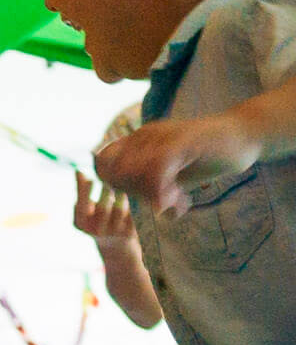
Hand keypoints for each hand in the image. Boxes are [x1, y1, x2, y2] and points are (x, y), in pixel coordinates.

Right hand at [73, 170, 137, 243]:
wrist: (114, 243)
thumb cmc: (96, 218)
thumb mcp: (85, 207)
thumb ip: (82, 191)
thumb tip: (78, 171)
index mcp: (81, 224)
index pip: (82, 207)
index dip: (85, 191)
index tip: (90, 179)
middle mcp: (97, 231)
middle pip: (103, 208)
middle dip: (106, 191)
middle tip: (111, 178)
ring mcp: (115, 234)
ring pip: (120, 210)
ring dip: (121, 195)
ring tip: (123, 184)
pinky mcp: (132, 232)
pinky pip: (133, 214)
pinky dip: (135, 202)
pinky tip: (135, 192)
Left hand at [95, 112, 260, 216]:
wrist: (242, 136)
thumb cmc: (207, 156)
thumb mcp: (175, 174)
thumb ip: (156, 187)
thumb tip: (154, 208)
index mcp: (137, 141)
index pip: (103, 164)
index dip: (117, 184)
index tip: (145, 195)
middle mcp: (144, 136)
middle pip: (115, 173)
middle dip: (137, 193)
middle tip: (168, 200)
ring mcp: (162, 137)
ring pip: (132, 172)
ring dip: (153, 194)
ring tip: (179, 199)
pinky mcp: (182, 142)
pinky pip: (157, 167)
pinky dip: (162, 189)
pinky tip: (182, 198)